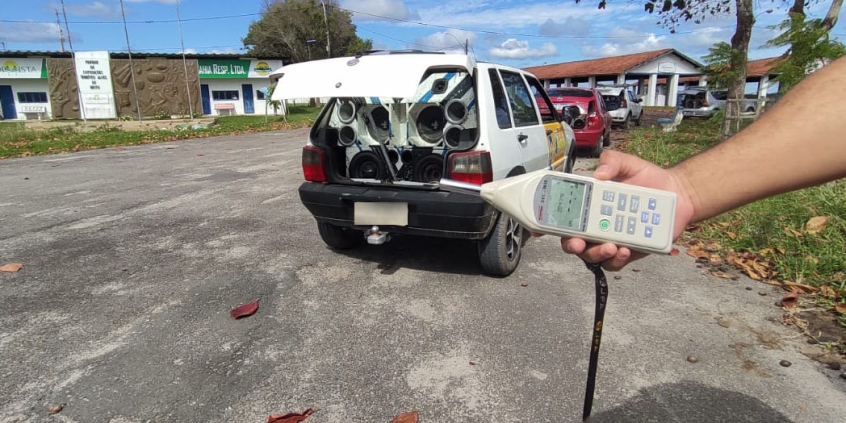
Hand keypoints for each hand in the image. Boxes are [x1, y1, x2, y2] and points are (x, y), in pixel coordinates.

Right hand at [561, 150, 695, 270]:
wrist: (678, 194)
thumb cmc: (649, 179)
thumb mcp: (629, 163)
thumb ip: (613, 160)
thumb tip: (600, 173)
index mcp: (590, 204)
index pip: (564, 215)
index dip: (550, 223)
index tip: (545, 228)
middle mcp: (595, 225)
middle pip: (573, 241)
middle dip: (572, 244)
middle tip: (578, 242)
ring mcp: (609, 240)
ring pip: (592, 256)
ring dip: (597, 253)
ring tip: (611, 246)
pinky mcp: (627, 252)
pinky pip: (615, 263)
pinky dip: (617, 259)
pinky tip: (625, 249)